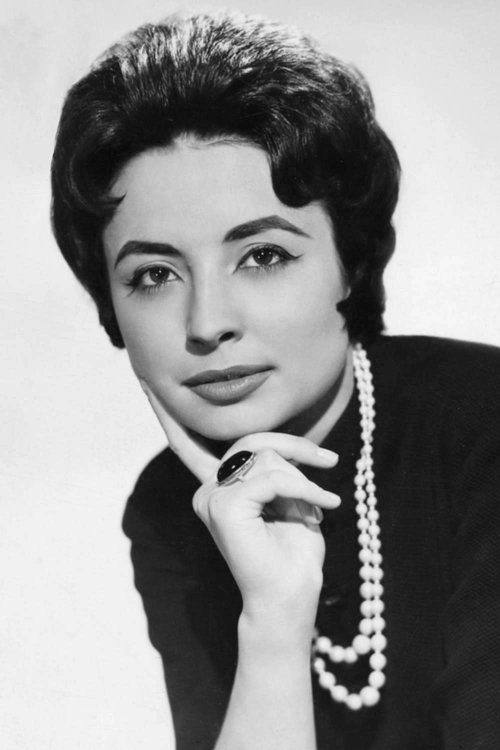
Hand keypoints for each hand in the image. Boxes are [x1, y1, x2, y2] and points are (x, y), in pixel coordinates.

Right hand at [140, 381, 339, 635]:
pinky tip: (323, 506)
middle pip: (250, 440)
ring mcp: (211, 497)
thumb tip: (275, 449)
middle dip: (294, 445)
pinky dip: (303, 487)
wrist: (289, 598)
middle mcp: (207, 489)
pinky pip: (272, 475)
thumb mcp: (287, 499)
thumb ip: (274, 469)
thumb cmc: (293, 553)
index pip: (187, 443)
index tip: (145, 382)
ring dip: (303, 476)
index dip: (166, 415)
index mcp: (217, 487)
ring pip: (265, 455)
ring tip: (323, 502)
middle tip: (329, 462)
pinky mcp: (223, 505)